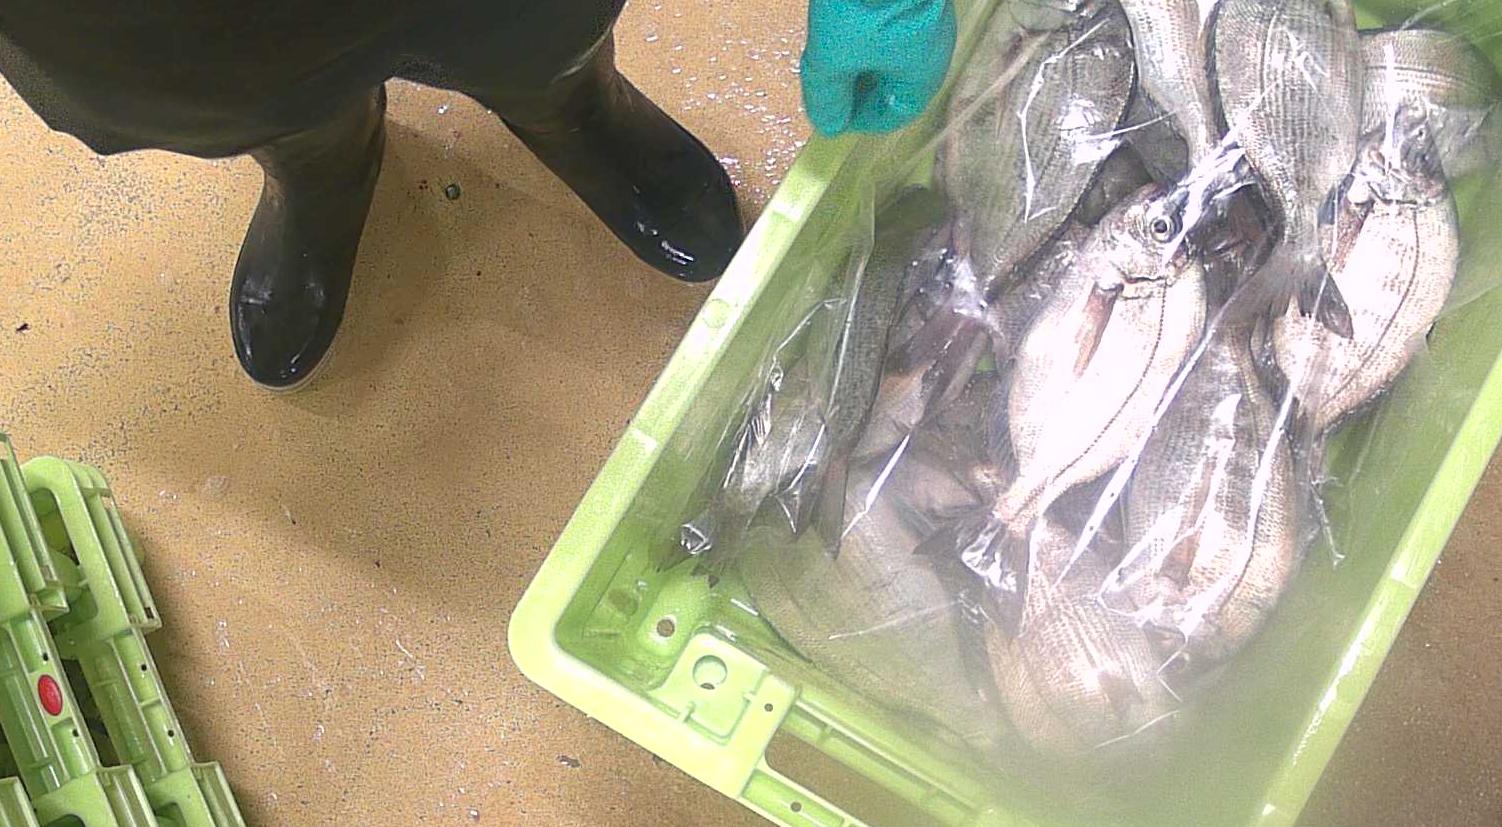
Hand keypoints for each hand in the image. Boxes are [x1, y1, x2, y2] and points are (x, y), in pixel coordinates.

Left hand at [801, 0, 956, 135]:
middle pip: (894, 83)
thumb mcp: (832, 61)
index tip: (833, 115)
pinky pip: (890, 27)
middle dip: (858, 89)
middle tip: (826, 86)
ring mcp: (926, 18)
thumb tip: (830, 126)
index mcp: (922, 75)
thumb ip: (828, 99)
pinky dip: (865, 36)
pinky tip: (841, 26)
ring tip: (828, 56)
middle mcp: (932, 49)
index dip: (862, 120)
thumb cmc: (862, 9)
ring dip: (860, 61)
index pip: (896, 114)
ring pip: (891, 53)